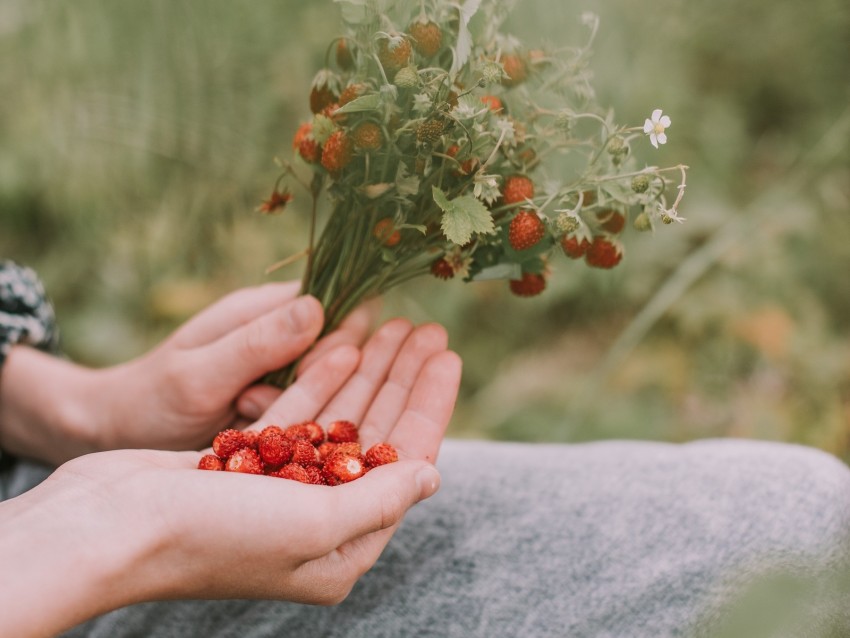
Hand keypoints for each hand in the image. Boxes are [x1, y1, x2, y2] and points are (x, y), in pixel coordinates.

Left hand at [0, 281, 375, 462]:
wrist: (121, 433)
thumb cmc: (153, 400)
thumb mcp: (199, 375)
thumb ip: (257, 344)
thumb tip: (319, 307)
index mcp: (264, 308)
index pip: (337, 305)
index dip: (336, 339)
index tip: (302, 372)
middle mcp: (280, 332)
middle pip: (342, 345)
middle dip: (316, 378)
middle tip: (256, 397)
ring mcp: (283, 367)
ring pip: (330, 382)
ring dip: (302, 403)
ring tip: (244, 409)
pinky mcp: (281, 398)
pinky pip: (312, 406)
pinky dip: (291, 421)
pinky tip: (249, 425)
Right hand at [0, 321, 460, 635]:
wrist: (106, 526)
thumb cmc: (212, 534)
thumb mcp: (312, 525)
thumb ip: (379, 501)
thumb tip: (430, 476)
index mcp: (339, 550)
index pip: (404, 466)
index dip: (428, 408)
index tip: (447, 357)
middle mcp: (315, 521)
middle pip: (375, 436)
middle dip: (402, 381)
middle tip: (427, 329)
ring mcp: (279, 490)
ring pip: (338, 418)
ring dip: (367, 372)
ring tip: (395, 325)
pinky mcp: (244, 462)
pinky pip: (296, 414)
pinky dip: (321, 380)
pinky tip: (345, 344)